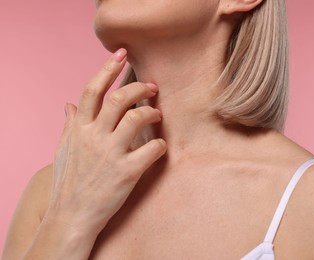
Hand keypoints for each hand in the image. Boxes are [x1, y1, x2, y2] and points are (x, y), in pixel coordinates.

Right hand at [44, 48, 166, 234]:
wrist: (72, 216)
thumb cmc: (69, 183)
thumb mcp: (63, 151)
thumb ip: (68, 125)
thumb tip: (68, 105)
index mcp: (78, 129)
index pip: (92, 90)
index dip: (107, 68)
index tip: (121, 53)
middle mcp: (94, 137)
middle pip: (119, 99)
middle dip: (139, 87)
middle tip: (152, 86)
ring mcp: (111, 154)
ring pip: (137, 118)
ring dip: (152, 111)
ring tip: (158, 113)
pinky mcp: (127, 172)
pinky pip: (151, 148)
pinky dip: (160, 143)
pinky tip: (159, 145)